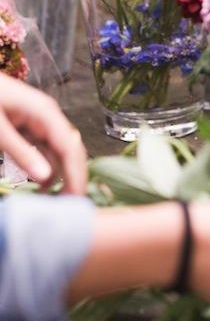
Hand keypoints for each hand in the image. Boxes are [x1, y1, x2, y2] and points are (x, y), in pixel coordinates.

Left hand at [0, 73, 86, 193]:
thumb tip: (46, 179)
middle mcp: (49, 118)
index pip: (71, 147)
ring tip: (56, 202)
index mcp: (46, 113)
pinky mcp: (29, 128)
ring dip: (59, 175)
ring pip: (58, 152)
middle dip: (73, 176)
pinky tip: (41, 186)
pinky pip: (43, 151)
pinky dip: (44, 168)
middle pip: (70, 150)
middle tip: (69, 206)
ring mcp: (40, 122)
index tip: (77, 199)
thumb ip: (21, 153)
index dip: (77, 174)